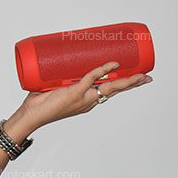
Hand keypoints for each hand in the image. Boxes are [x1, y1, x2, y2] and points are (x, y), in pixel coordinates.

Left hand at [17, 61, 152, 130]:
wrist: (30, 116)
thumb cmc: (37, 104)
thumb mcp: (52, 89)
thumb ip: (57, 78)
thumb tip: (54, 60)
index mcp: (85, 101)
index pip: (106, 91)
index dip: (120, 85)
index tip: (132, 78)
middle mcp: (87, 101)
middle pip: (115, 91)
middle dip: (132, 84)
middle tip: (147, 77)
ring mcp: (82, 98)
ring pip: (110, 87)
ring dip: (127, 81)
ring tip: (142, 76)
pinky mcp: (74, 93)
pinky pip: (91, 78)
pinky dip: (103, 70)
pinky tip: (113, 65)